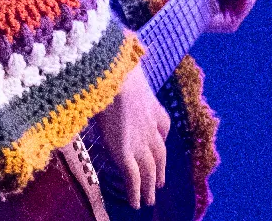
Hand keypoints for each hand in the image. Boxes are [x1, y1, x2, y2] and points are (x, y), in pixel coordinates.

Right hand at [84, 63, 168, 209]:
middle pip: (159, 153)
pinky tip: (136, 204)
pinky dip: (136, 193)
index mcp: (151, 105)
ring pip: (149, 170)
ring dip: (150, 187)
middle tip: (160, 183)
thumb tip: (108, 67)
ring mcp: (139, 140)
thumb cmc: (112, 67)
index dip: (161, 137)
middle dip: (160, 169)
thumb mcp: (121, 73)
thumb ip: (120, 75)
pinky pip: (134, 178)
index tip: (161, 143)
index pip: (162, 126)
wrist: (115, 75)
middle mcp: (149, 126)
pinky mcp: (126, 152)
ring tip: (149, 200)